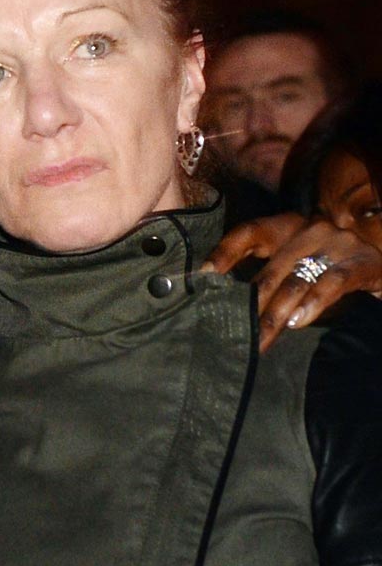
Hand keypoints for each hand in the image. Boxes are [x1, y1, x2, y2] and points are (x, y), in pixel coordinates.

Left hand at [203, 213, 381, 349]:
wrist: (379, 267)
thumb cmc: (325, 269)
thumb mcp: (292, 265)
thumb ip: (263, 274)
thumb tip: (219, 302)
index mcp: (287, 226)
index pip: (249, 232)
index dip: (224, 252)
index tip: (202, 276)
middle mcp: (312, 228)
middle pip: (271, 269)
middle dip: (250, 305)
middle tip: (232, 334)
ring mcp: (339, 243)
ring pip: (298, 280)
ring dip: (276, 314)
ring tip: (260, 339)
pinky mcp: (363, 261)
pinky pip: (333, 282)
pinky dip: (313, 303)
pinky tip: (299, 322)